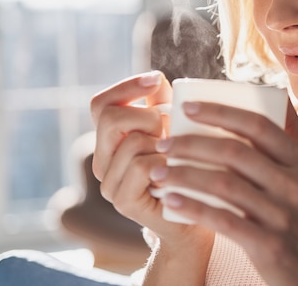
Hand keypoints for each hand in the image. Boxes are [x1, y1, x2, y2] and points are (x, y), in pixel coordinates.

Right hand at [89, 71, 212, 246]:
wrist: (196, 218)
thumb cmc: (189, 169)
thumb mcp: (175, 131)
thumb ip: (162, 104)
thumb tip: (155, 79)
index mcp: (110, 141)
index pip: (101, 104)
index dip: (127, 87)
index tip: (156, 80)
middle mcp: (102, 160)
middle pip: (110, 117)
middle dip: (150, 115)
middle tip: (173, 129)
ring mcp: (108, 183)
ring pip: (132, 141)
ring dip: (165, 141)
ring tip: (181, 154)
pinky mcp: (123, 201)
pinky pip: (143, 166)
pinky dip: (167, 162)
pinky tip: (179, 169)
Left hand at [151, 100, 297, 284]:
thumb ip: (293, 142)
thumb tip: (278, 100)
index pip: (258, 125)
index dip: (221, 113)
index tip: (188, 107)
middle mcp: (294, 183)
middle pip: (235, 152)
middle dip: (192, 144)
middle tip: (163, 144)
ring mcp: (282, 215)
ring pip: (224, 184)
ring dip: (184, 175)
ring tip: (158, 172)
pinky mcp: (269, 245)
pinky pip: (222, 220)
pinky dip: (192, 208)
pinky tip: (171, 201)